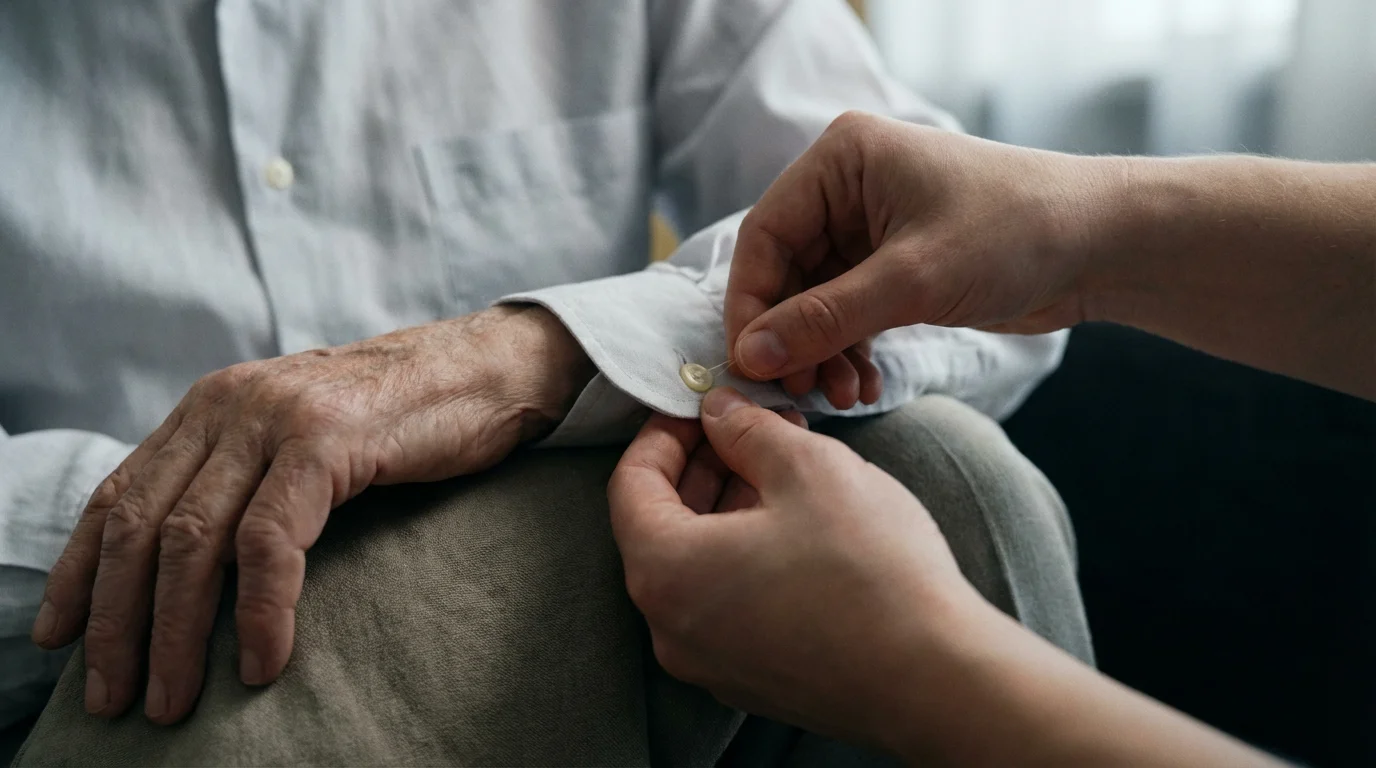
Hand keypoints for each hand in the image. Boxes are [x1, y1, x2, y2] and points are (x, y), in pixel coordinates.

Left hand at [32, 305, 593, 723]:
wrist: (487, 370)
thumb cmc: (403, 421)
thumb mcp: (301, 441)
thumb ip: (245, 478)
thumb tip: (193, 566)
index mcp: (214, 407)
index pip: (119, 494)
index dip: (80, 573)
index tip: (60, 639)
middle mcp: (229, 405)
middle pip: (142, 526)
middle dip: (118, 623)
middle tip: (111, 698)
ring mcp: (275, 418)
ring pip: (192, 540)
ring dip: (176, 632)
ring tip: (172, 699)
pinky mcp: (325, 440)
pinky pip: (269, 541)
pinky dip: (260, 610)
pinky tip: (262, 660)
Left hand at [607, 386, 983, 753]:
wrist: (935, 678)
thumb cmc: (869, 570)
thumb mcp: (806, 467)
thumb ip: (745, 429)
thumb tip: (716, 411)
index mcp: (665, 571)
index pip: (630, 484)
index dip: (664, 434)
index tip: (703, 405)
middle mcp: (671, 628)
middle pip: (661, 526)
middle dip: (704, 467)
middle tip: (752, 428)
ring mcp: (709, 663)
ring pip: (697, 565)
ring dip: (729, 509)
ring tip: (786, 469)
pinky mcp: (752, 680)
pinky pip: (727, 604)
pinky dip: (746, 557)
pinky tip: (800, 526)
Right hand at [725, 111, 1107, 381]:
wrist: (1104, 246)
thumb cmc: (1016, 232)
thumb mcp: (912, 279)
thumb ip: (824, 319)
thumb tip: (749, 358)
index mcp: (843, 159)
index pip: (765, 234)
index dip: (751, 303)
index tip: (749, 363)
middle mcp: (849, 186)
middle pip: (785, 272)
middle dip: (792, 337)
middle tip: (796, 391)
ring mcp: (871, 227)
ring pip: (815, 300)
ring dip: (821, 352)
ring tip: (841, 396)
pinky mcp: (895, 265)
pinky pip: (848, 313)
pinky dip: (849, 351)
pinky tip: (863, 387)